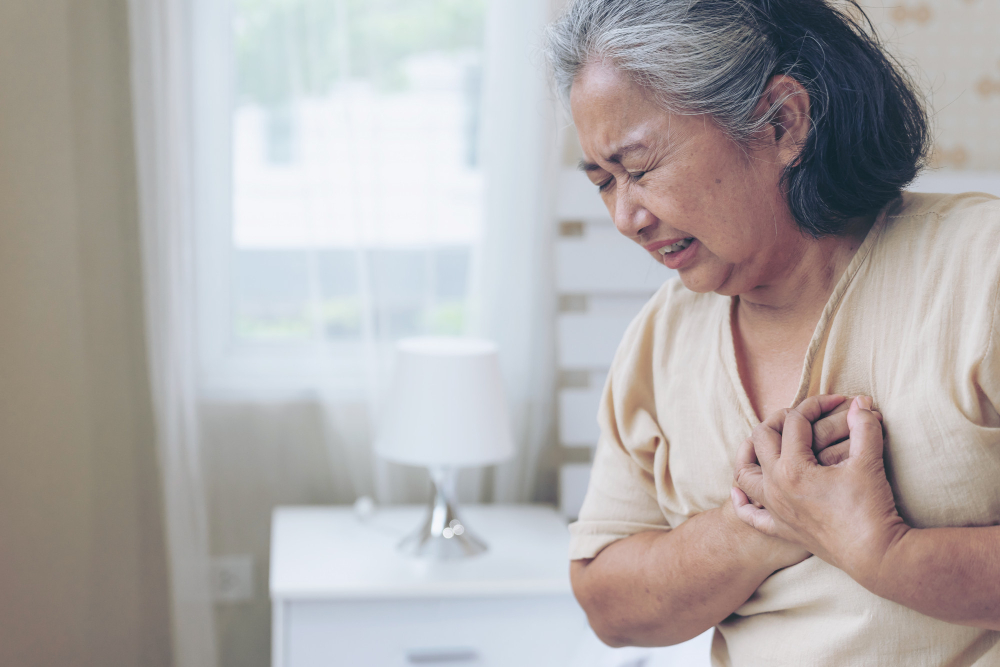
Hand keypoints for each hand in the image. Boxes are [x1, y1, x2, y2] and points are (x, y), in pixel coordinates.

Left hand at [732, 396, 909, 587]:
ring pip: (745, 473)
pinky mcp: (781, 529)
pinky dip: (742, 501)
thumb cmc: (871, 508)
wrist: (875, 556)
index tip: (838, 402)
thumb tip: (861, 401)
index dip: (816, 405)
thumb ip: (864, 427)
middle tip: (804, 416)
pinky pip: (750, 515)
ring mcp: (775, 509)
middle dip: (780, 420)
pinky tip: (739, 492)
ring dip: (750, 452)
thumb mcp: (869, 462)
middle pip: (761, 438)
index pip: (795, 421)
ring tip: (766, 441)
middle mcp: (775, 486)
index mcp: (793, 468)